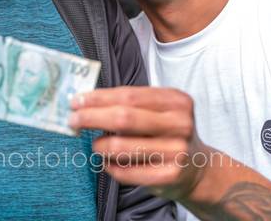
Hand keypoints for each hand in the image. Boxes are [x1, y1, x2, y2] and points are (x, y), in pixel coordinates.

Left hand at [69, 86, 208, 201]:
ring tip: (96, 145)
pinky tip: (108, 163)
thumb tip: (85, 102)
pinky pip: (126, 171)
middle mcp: (180, 123)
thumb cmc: (167, 133)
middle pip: (123, 118)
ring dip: (99, 145)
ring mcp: (177, 150)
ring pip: (121, 146)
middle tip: (73, 120)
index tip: (76, 100)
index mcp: (176, 101)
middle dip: (91, 117)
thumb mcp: (158, 111)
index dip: (98, 98)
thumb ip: (129, 104)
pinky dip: (110, 167)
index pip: (129, 95)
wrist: (197, 168)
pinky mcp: (170, 175)